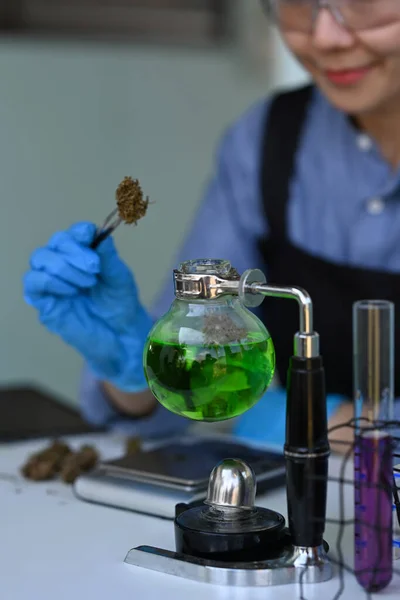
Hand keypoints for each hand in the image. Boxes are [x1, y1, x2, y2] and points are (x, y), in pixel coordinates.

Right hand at [23, 222, 152, 390]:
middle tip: (94, 269)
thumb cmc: (120, 305)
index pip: (74, 233)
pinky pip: (33, 282)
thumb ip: (108, 257)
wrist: (121, 337)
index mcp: (84, 254)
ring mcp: (53, 282)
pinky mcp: (44, 302)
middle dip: (74, 251)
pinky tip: (71, 291)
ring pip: (40, 258)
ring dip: (63, 266)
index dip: (80, 233)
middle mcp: (65, 264)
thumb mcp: (120, 278)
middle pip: (56, 242)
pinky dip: (50, 281)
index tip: (91, 240)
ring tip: (87, 283)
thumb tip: (99, 232)